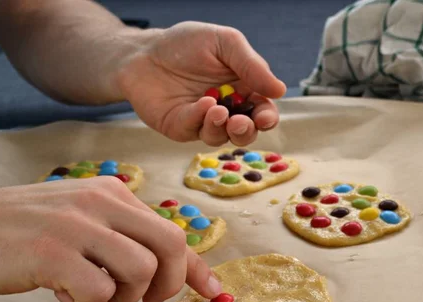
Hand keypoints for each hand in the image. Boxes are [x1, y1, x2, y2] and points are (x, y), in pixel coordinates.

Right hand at [0, 178, 221, 301]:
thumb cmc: (27, 229)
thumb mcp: (84, 221)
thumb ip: (124, 236)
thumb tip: (169, 267)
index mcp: (113, 193)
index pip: (171, 228)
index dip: (196, 265)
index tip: (212, 289)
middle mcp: (101, 201)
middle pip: (171, 243)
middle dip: (169, 282)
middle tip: (144, 298)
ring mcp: (78, 224)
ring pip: (141, 269)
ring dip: (122, 296)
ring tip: (91, 291)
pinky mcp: (53, 251)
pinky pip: (98, 290)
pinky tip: (63, 292)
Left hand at [116, 22, 286, 146]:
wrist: (143, 51)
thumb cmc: (186, 44)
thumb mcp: (225, 43)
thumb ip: (252, 65)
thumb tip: (280, 90)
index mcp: (243, 90)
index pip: (262, 110)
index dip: (267, 118)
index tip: (264, 117)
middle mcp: (226, 109)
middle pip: (246, 132)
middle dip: (247, 131)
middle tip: (240, 122)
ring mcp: (203, 122)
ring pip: (221, 138)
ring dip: (223, 128)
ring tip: (218, 110)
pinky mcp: (181, 128)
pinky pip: (196, 131)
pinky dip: (201, 119)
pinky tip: (203, 104)